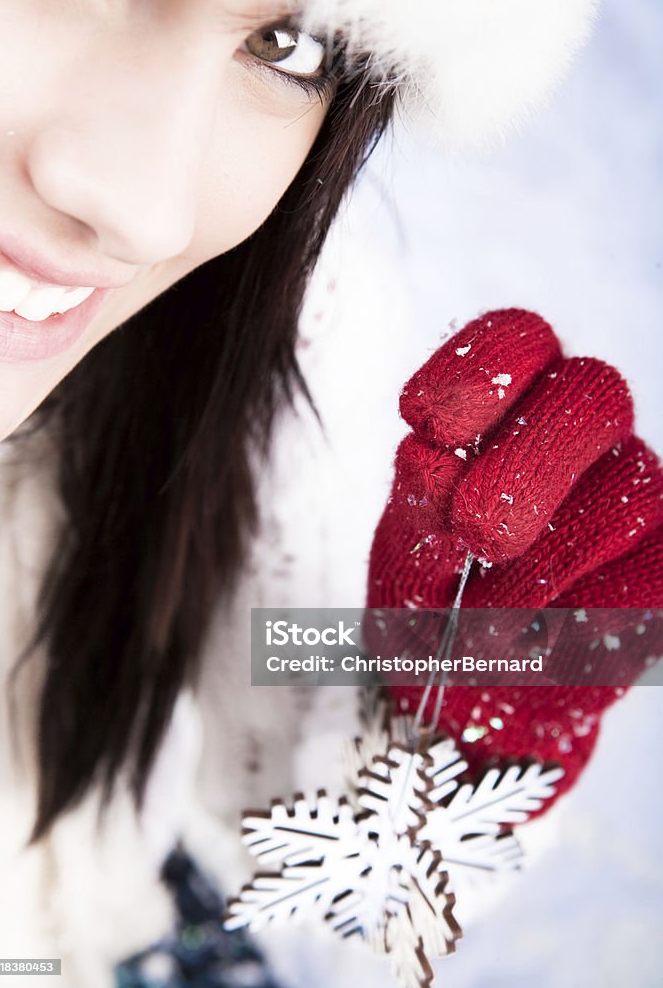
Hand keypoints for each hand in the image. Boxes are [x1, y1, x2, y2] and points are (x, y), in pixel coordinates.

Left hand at [367, 308, 662, 809]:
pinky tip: (543, 635)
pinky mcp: (661, 562)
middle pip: (591, 392)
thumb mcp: (401, 557)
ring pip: (626, 486)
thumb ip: (414, 509)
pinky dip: (587, 606)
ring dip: (545, 558)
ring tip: (485, 616)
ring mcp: (633, 495)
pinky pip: (648, 565)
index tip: (424, 421)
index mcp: (508, 411)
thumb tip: (429, 457)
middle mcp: (580, 440)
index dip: (482, 364)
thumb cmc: (429, 607)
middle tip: (473, 530)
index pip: (521, 340)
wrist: (469, 699)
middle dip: (527, 459)